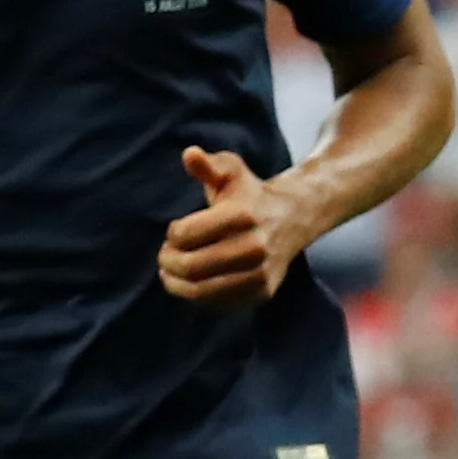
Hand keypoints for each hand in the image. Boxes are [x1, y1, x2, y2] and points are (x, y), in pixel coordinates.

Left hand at [162, 145, 309, 304]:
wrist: (293, 219)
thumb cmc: (250, 194)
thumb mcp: (231, 171)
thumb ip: (208, 165)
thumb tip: (190, 154)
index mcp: (242, 214)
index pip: (185, 234)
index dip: (172, 235)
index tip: (174, 232)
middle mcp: (255, 246)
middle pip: (191, 266)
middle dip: (168, 262)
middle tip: (164, 257)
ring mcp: (260, 273)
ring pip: (202, 290)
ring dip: (176, 284)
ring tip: (169, 275)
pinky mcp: (262, 293)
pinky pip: (218, 304)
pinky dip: (197, 297)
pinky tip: (190, 285)